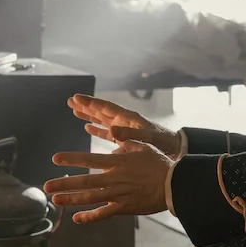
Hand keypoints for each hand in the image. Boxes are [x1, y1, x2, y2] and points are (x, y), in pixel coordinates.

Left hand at [44, 140, 172, 223]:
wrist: (173, 184)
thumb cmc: (159, 163)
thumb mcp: (142, 145)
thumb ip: (124, 141)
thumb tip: (112, 133)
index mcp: (116, 162)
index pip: (89, 159)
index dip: (71, 159)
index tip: (55, 158)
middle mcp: (113, 179)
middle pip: (84, 182)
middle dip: (63, 184)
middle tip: (46, 186)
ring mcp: (117, 195)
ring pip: (89, 198)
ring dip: (70, 199)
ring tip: (55, 200)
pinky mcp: (123, 208)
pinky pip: (104, 214)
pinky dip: (89, 217)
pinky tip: (76, 218)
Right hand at [67, 93, 181, 157]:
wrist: (175, 149)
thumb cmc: (162, 143)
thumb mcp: (147, 139)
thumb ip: (129, 135)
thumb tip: (110, 130)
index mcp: (128, 118)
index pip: (106, 107)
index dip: (90, 103)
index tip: (76, 97)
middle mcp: (124, 121)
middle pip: (101, 111)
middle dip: (86, 106)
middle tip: (70, 101)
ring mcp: (124, 128)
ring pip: (102, 120)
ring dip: (88, 115)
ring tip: (74, 111)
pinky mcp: (125, 138)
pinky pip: (107, 132)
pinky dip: (97, 129)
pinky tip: (88, 127)